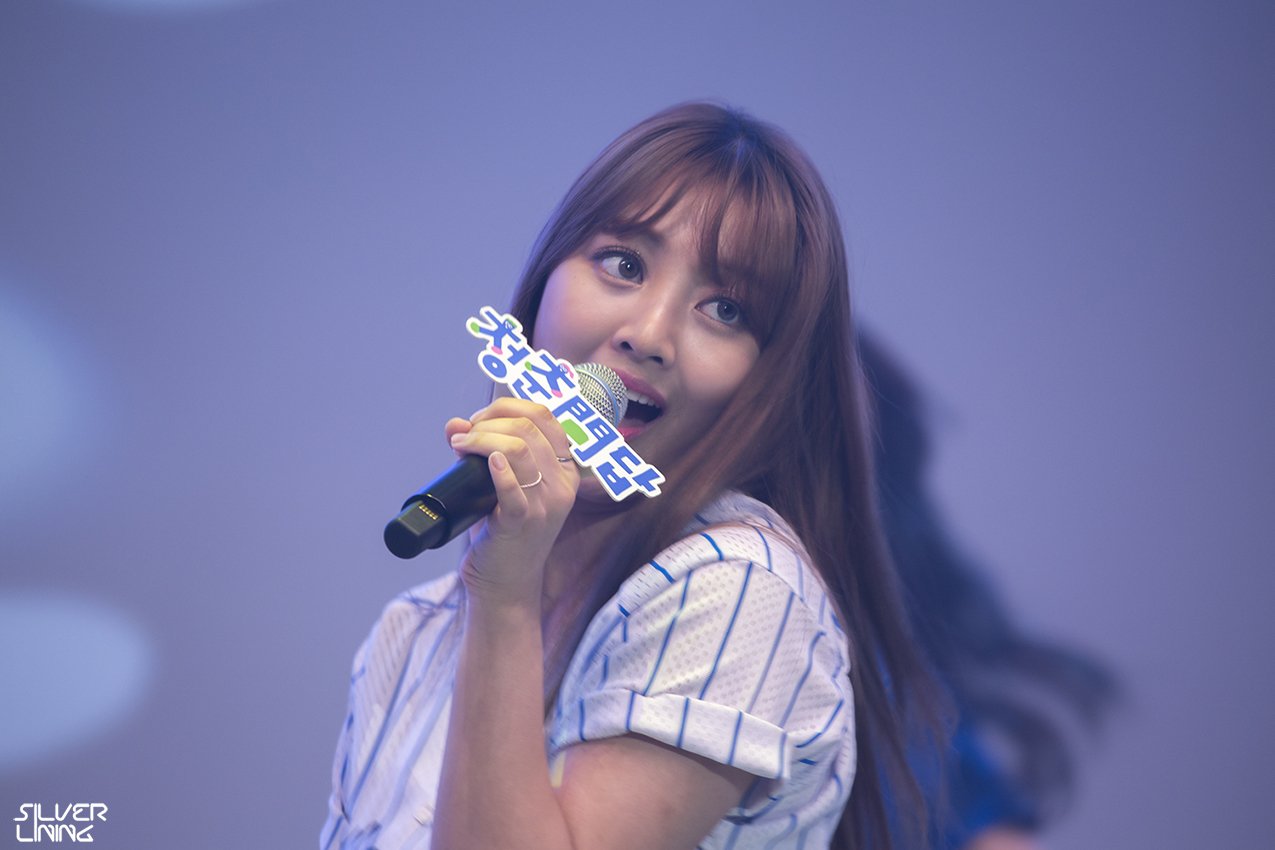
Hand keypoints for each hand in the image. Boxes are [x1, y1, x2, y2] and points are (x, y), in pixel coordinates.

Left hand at [444, 397, 578, 603]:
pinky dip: (498, 469)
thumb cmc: (502, 533)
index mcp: (564, 470)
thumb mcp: (502, 488)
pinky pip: (514, 489)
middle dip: (488, 421)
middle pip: (529, 426)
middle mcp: (562, 484)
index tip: (478, 420)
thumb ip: (484, 454)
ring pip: (519, 448)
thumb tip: (454, 424)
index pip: (545, 416)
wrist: (505, 584)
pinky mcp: (523, 523)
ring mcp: (546, 504)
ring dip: (482, 438)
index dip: (507, 407)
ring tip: (460, 446)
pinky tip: (488, 462)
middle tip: (463, 436)